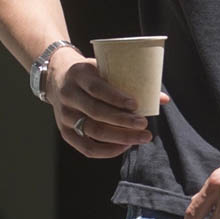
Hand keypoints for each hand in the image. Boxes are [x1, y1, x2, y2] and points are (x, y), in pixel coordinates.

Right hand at [47, 47, 169, 158]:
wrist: (55, 77)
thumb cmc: (89, 73)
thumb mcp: (103, 68)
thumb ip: (130, 81)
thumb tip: (164, 99)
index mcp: (79, 75)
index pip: (97, 89)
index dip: (117, 98)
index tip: (136, 104)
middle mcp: (69, 95)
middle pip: (96, 113)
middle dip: (123, 122)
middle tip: (145, 125)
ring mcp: (64, 115)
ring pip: (93, 131)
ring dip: (119, 137)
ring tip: (141, 137)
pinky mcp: (64, 132)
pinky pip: (86, 147)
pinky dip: (107, 150)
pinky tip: (125, 146)